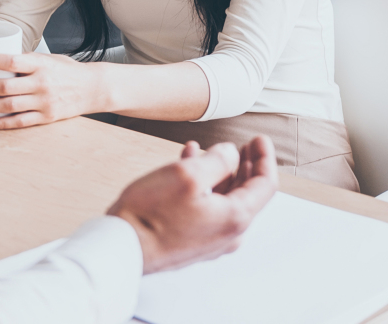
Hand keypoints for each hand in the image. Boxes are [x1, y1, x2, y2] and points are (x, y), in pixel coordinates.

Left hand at [0, 52, 99, 129]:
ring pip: (8, 105)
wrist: (94, 88)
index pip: (11, 60)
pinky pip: (19, 122)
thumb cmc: (66, 70)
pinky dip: (0, 124)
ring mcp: (43, 102)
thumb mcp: (47, 58)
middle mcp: (41, 83)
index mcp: (40, 64)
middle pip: (4, 85)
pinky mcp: (45, 118)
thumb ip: (24, 61)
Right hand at [108, 135, 277, 273]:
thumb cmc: (150, 216)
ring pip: (225, 199)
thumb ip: (217, 161)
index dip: (264, 157)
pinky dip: (204, 186)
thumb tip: (230, 153)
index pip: (264, 185)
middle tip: (245, 146)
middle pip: (247, 193)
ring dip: (221, 172)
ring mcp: (210, 239)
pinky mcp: (192, 240)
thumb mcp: (187, 175)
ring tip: (209, 151)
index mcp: (235, 218)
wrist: (123, 247)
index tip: (259, 140)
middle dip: (247, 164)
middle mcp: (228, 233)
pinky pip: (207, 208)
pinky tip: (188, 170)